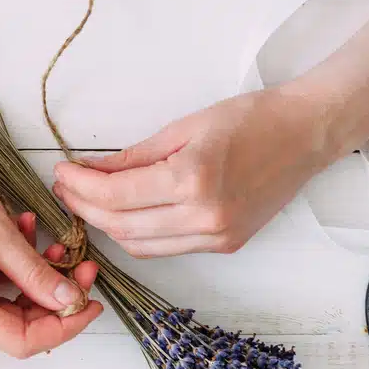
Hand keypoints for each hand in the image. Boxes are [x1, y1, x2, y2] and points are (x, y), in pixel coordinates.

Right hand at [0, 144, 102, 357]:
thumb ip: (35, 272)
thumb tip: (69, 300)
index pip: (21, 341)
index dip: (63, 327)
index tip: (91, 303)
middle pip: (17, 324)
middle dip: (55, 297)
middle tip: (85, 266)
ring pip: (9, 301)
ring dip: (37, 275)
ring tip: (56, 241)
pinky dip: (15, 263)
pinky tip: (26, 230)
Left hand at [52, 85, 344, 256]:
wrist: (306, 135)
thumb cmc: (251, 120)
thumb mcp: (184, 127)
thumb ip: (133, 157)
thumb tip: (89, 171)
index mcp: (192, 179)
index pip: (115, 196)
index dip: (79, 186)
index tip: (62, 172)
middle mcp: (204, 217)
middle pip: (121, 227)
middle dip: (85, 208)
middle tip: (67, 187)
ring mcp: (216, 236)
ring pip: (140, 245)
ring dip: (109, 226)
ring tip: (89, 201)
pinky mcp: (225, 245)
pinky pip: (166, 248)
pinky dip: (139, 234)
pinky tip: (125, 214)